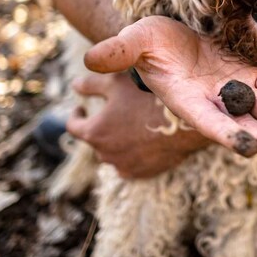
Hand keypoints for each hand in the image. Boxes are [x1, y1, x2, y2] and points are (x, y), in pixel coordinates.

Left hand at [66, 73, 207, 177]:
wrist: (183, 122)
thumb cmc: (148, 98)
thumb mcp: (116, 83)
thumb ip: (91, 84)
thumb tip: (74, 85)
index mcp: (94, 132)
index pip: (73, 126)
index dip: (75, 115)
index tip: (81, 108)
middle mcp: (104, 153)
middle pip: (94, 140)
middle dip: (99, 126)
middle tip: (113, 113)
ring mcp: (123, 166)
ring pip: (112, 153)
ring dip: (115, 141)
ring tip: (129, 126)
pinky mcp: (142, 173)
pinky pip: (129, 165)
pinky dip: (131, 154)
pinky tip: (141, 142)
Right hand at [83, 16, 256, 164]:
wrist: (168, 31)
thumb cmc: (148, 39)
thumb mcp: (134, 40)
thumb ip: (118, 51)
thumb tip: (89, 57)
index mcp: (185, 99)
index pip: (207, 122)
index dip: (226, 134)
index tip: (246, 149)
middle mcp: (210, 100)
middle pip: (239, 125)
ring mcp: (228, 87)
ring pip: (256, 108)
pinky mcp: (242, 72)